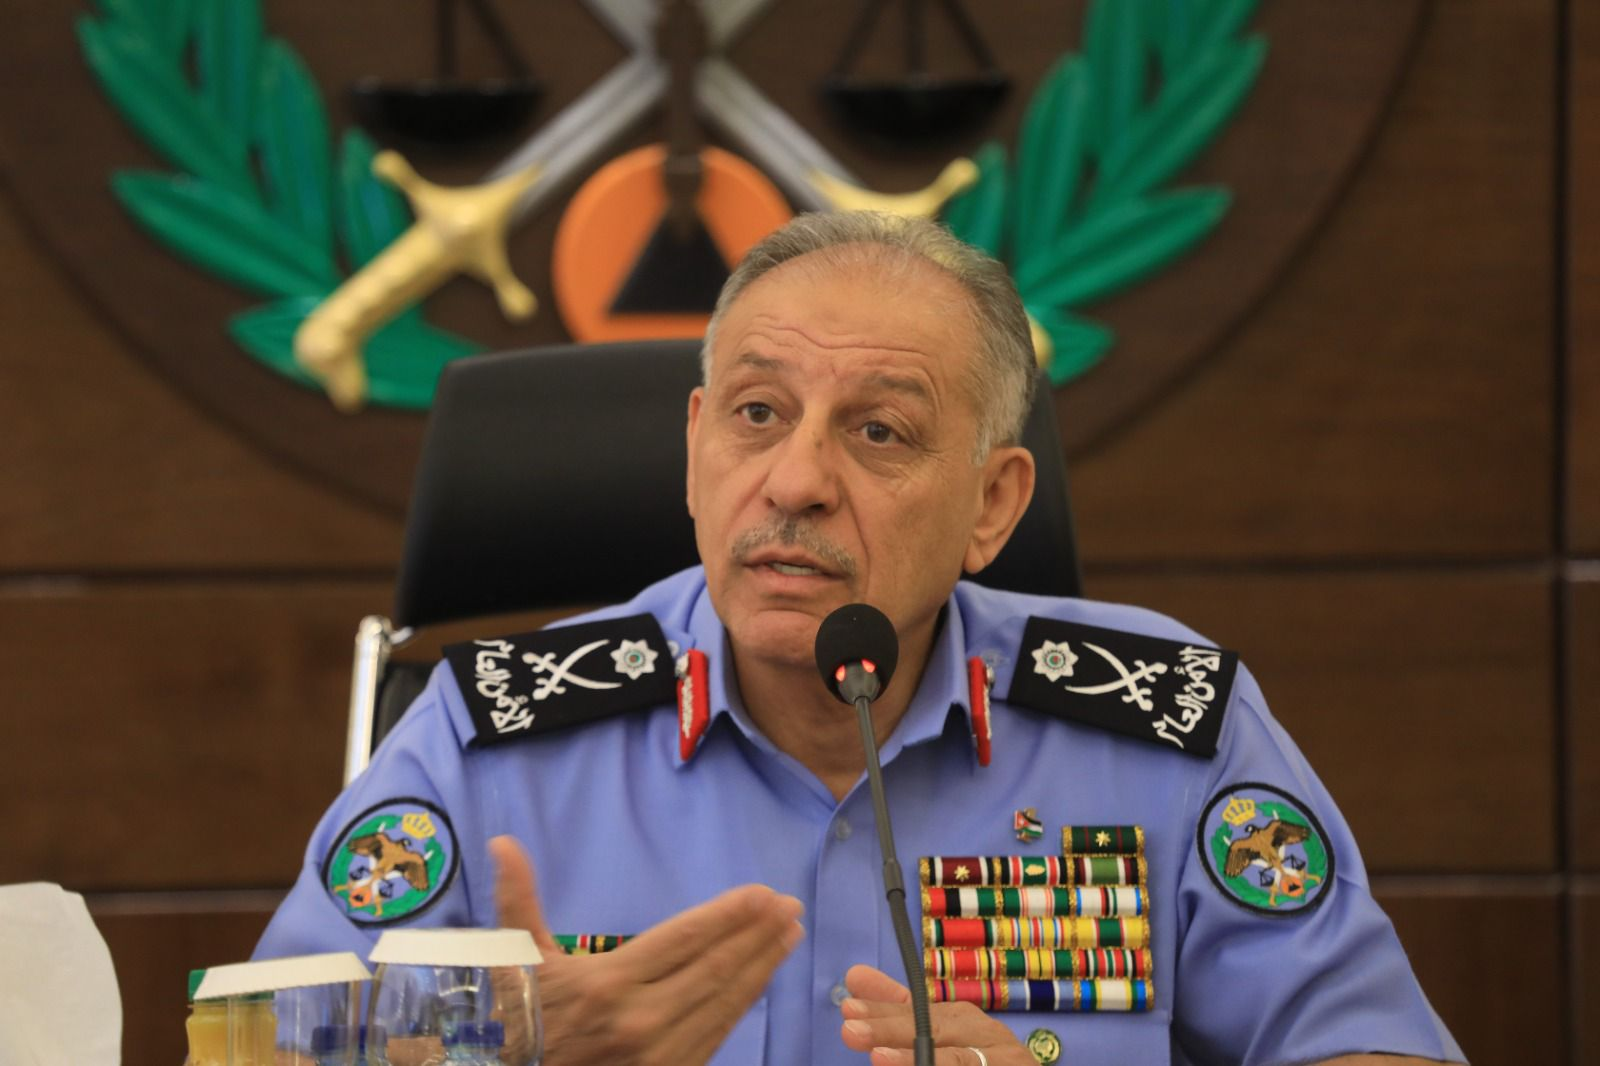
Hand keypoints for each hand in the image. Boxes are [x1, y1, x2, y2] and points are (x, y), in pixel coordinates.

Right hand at [489, 835, 804, 1065]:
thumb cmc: (520, 1020)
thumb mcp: (517, 961)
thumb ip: (518, 901)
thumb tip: (503, 843)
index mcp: (609, 983)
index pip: (685, 939)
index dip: (729, 915)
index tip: (763, 894)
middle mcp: (641, 1019)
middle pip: (715, 968)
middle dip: (758, 934)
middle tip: (790, 906)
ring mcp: (660, 1054)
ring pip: (724, 1002)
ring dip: (761, 966)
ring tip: (788, 935)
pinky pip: (716, 1034)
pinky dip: (743, 1003)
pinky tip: (760, 978)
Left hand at [838, 964, 1039, 1065]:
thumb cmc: (977, 1062)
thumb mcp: (937, 1036)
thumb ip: (899, 1010)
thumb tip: (854, 975)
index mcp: (964, 1020)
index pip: (918, 1011)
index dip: (882, 1011)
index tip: (848, 1009)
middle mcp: (987, 1035)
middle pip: (936, 1030)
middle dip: (892, 1030)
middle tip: (852, 1031)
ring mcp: (1005, 1059)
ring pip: (957, 1059)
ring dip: (916, 1060)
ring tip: (879, 1058)